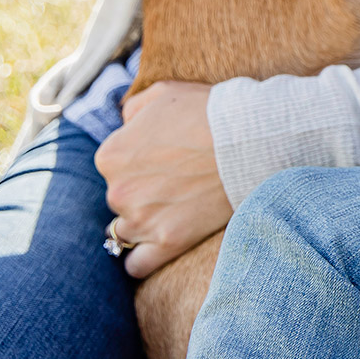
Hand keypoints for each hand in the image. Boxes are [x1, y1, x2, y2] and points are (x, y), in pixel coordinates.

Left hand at [96, 81, 232, 278]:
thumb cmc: (208, 111)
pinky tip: (160, 242)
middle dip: (141, 190)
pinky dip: (143, 258)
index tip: (165, 156)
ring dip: (143, 222)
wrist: (249, 138)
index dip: (139, 159)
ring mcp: (142, 220)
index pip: (112, 165)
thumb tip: (124, 124)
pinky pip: (136, 265)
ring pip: (124, 231)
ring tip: (173, 208)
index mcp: (110, 155)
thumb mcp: (163, 93)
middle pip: (119, 198)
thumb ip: (132, 109)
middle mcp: (117, 190)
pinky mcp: (168, 242)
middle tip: (175, 178)